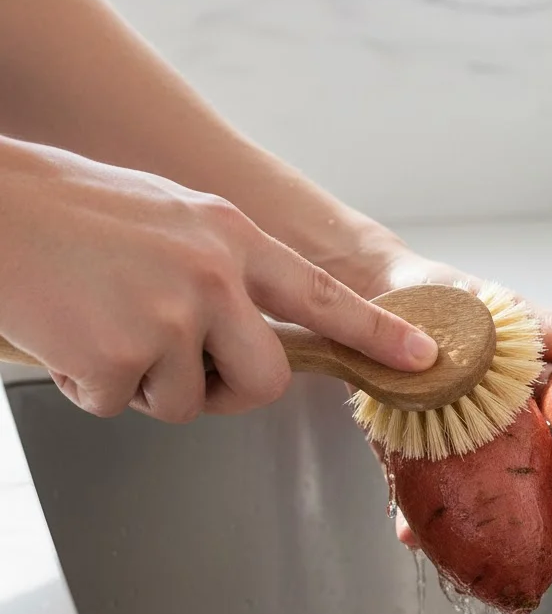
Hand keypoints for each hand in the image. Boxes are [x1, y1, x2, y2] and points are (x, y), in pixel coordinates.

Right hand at [0, 139, 437, 422]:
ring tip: (101, 322)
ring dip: (145, 383)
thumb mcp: (171, 216)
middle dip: (226, 389)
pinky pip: (121, 405)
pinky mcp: (121, 358)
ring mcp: (171, 318)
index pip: (322, 296)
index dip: (376, 332)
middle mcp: (214, 276)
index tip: (421, 358)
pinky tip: (68, 332)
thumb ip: (224, 267)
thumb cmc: (71, 208)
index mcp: (232, 237)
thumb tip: (249, 321)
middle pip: (265, 379)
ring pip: (186, 402)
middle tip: (180, 366)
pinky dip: (92, 384)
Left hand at [362, 247, 551, 568]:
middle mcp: (501, 441)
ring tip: (477, 560)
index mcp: (537, 415)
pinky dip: (414, 517)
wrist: (392, 288)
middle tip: (543, 557)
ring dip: (481, 541)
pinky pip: (416, 493)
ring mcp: (457, 450)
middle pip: (532, 503)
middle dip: (541, 539)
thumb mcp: (517, 316)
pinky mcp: (410, 450)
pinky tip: (411, 534)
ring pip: (479, 511)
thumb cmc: (461, 299)